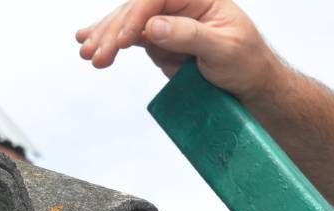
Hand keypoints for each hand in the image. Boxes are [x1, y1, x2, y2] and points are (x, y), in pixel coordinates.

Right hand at [75, 0, 280, 102]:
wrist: (248, 81)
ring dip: (104, 37)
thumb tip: (154, 27)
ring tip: (85, 53)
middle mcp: (179, 4)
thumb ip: (189, 35)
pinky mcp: (159, 39)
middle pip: (137, 9)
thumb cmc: (245, 61)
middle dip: (113, 31)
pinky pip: (129, 37)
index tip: (123, 41)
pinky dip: (108, 41)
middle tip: (95, 54)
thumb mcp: (223, 49)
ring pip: (127, 22)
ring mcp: (167, 21)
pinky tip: (87, 42)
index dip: (136, 17)